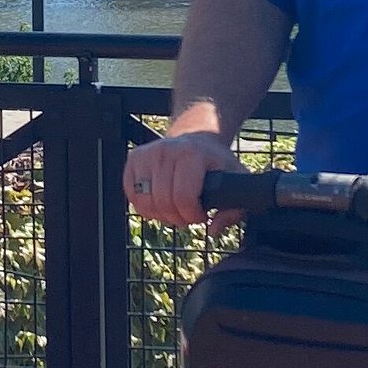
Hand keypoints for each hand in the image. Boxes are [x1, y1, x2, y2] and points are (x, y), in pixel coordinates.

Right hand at [125, 130, 240, 227]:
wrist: (197, 138)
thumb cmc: (215, 162)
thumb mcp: (235, 181)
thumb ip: (233, 210)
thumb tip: (214, 230)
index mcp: (192, 155)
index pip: (183, 198)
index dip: (192, 215)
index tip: (201, 214)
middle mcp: (166, 151)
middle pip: (163, 203)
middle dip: (177, 217)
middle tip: (188, 213)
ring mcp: (147, 154)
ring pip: (144, 201)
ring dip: (160, 214)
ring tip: (174, 208)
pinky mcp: (134, 158)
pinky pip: (131, 195)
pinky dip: (144, 206)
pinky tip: (159, 202)